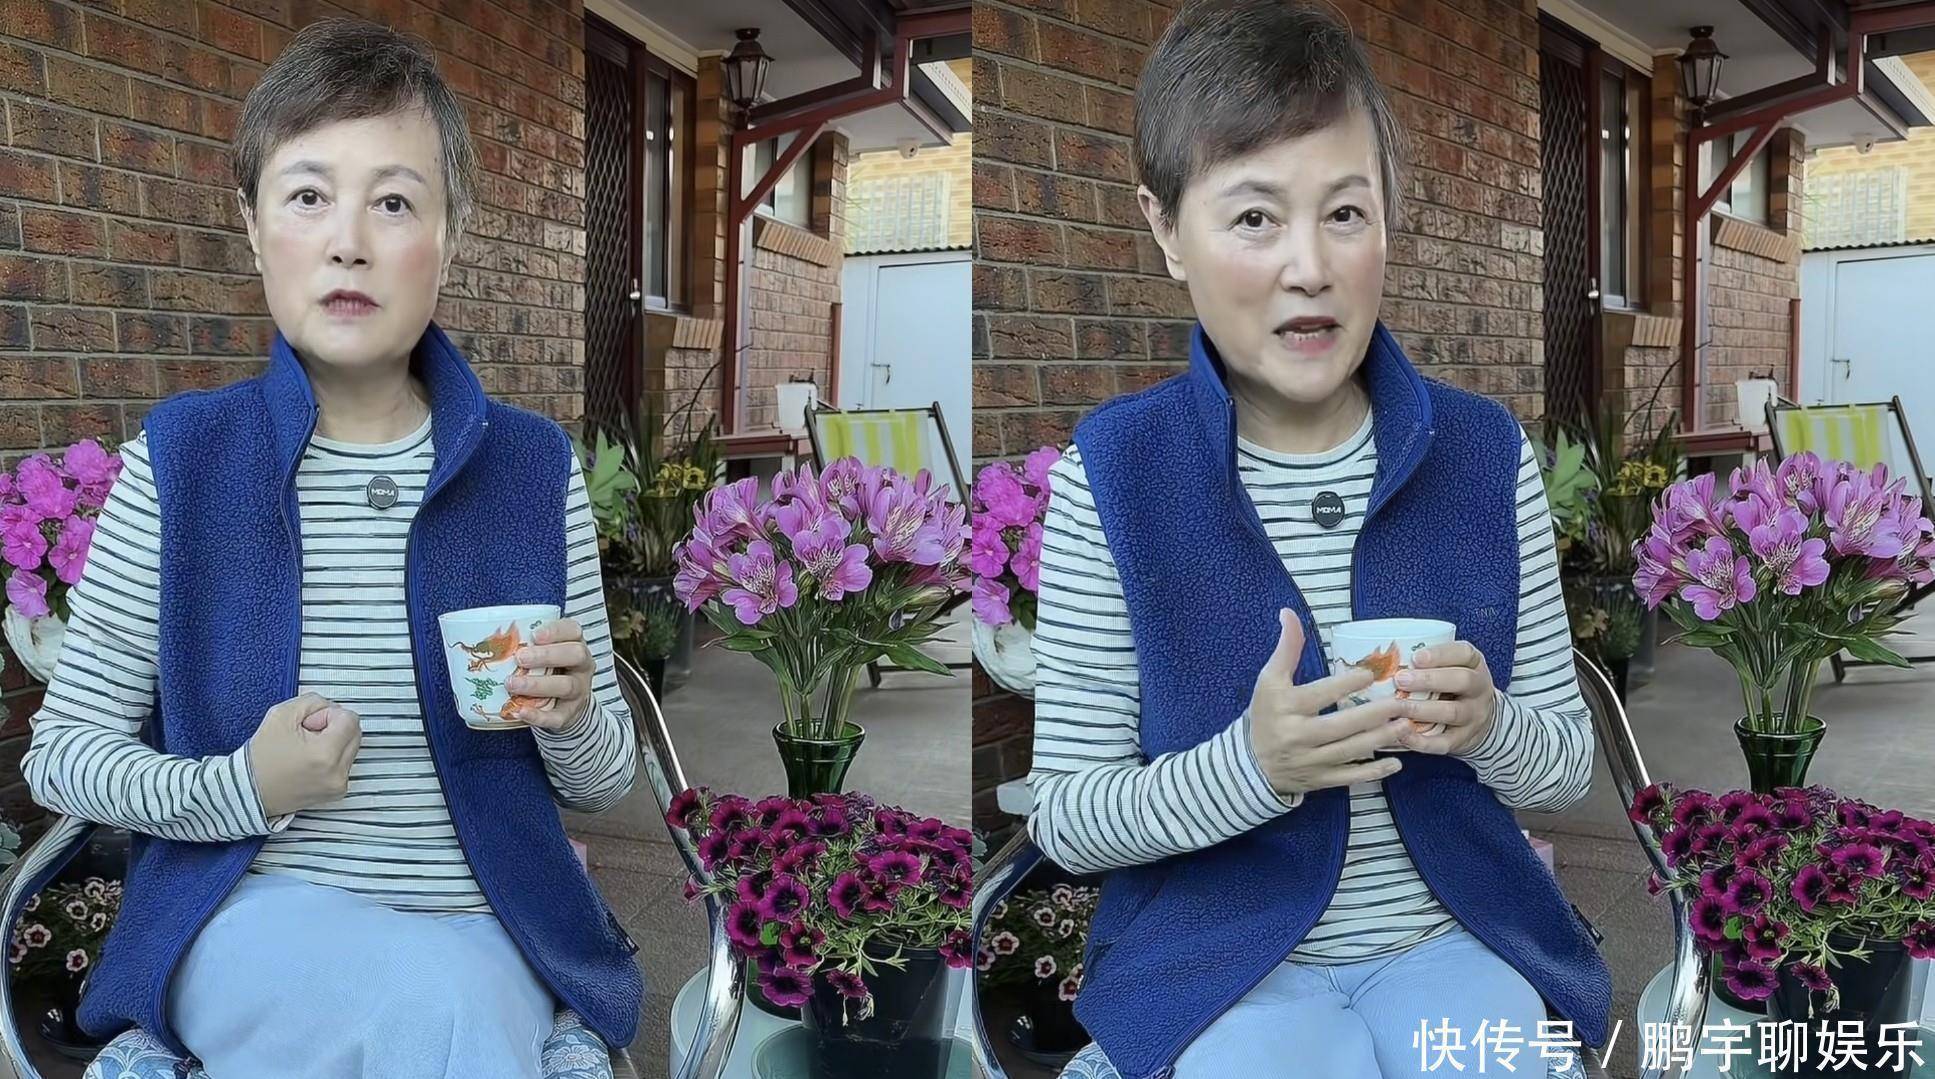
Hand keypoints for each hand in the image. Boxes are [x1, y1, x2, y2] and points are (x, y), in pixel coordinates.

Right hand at [247, 692, 361, 817]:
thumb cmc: (261, 757)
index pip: (350, 719)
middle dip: (333, 727)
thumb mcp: (282, 714)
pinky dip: (331, 757)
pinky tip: (309, 762)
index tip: (308, 725)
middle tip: (306, 735)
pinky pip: (345, 763)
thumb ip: (314, 701)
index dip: (327, 715)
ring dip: (333, 742)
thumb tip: (332, 708)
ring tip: (305, 750)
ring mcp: (339, 785)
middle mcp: (337, 773)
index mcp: (326, 754)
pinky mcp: (337, 792)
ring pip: (351, 747)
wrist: (249, 791)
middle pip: (355, 732)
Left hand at [509, 618, 595, 730]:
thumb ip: (527, 645)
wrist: (565, 704)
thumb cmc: (549, 671)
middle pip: (575, 655)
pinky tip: (520, 711)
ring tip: (512, 684)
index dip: (556, 631)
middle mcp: (582, 666)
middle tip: (520, 658)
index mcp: (575, 644)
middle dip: (547, 655)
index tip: (535, 635)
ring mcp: (579, 691)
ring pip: (566, 686)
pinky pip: (557, 717)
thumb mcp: (545, 653)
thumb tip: (489, 638)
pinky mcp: (569, 714)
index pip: (573, 630)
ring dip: (537, 685)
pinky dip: (538, 716)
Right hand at [1248, 609, 1409, 799]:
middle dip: (1376, 714)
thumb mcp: (1269, 679)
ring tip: (1406, 725)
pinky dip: (1374, 772)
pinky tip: (1396, 762)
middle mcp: (1299, 736)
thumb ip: (1286, 647)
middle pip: (1342, 725)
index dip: (1347, 684)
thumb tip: (1289, 612)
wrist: (1250, 763)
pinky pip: (1349, 778)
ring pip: (1350, 751)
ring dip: (1381, 739)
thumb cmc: (1266, 714)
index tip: (1371, 674)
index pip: (1322, 694)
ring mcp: (1310, 761)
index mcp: (1287, 707)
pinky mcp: (1319, 780)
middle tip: (1404, 702)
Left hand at [1391, 640, 1497, 756]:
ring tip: (1398, 707)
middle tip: (1401, 680)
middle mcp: (1479, 689)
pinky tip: (1403, 735)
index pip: (1464, 653)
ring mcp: (1474, 716)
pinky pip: (1445, 742)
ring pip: (1452, 712)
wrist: (1482, 719)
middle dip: (1429, 680)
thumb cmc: (1452, 686)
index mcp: (1474, 664)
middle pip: (1462, 681)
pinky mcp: (1464, 739)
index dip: (1440, 654)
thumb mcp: (1450, 667)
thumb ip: (1427, 663)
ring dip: (1422, 710)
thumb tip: (1384, 659)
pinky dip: (1423, 741)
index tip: (1416, 657)